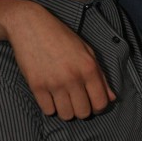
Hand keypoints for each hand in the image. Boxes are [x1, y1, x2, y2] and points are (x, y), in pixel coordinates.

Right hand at [5, 2, 114, 118]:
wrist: (30, 25)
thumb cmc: (60, 36)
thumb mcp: (86, 51)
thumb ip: (101, 76)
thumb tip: (112, 98)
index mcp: (89, 68)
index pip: (101, 103)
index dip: (98, 107)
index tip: (92, 103)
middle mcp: (73, 77)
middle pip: (83, 113)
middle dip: (81, 109)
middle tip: (76, 100)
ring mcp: (54, 83)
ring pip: (66, 115)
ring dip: (66, 110)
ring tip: (63, 98)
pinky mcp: (36, 86)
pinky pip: (48, 110)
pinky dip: (50, 107)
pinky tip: (50, 95)